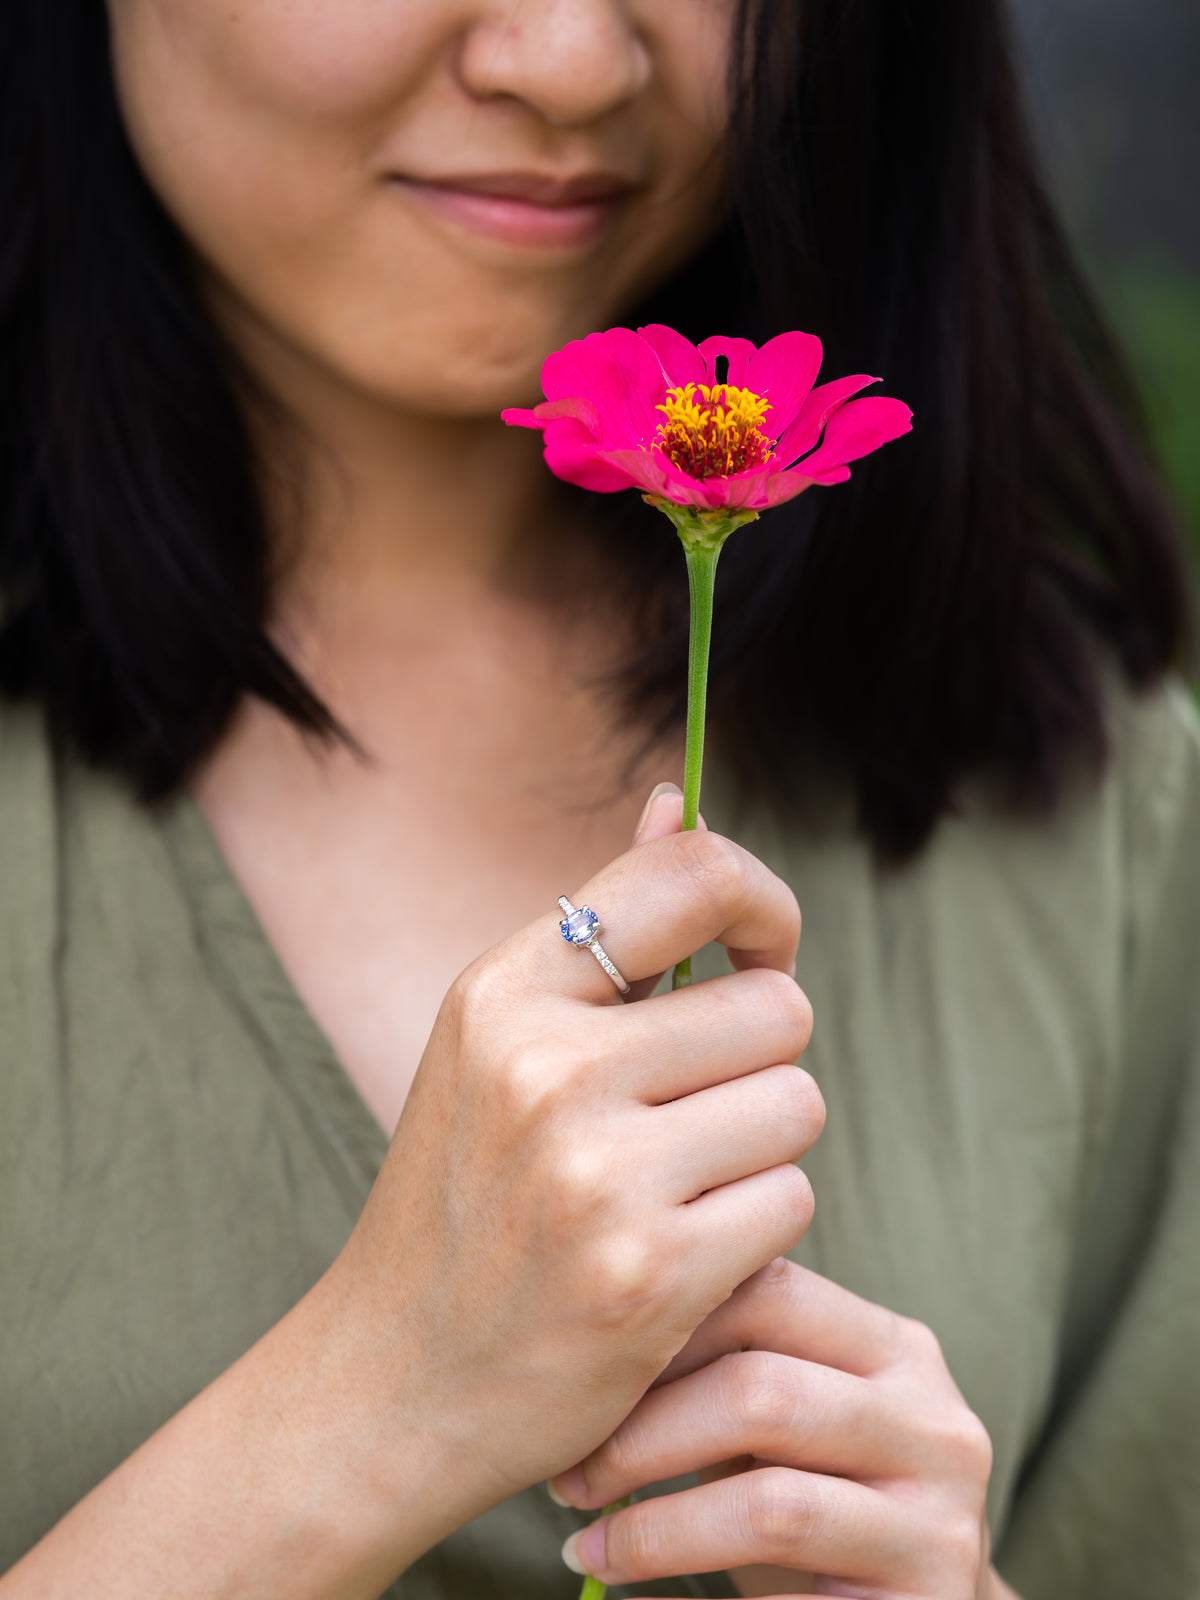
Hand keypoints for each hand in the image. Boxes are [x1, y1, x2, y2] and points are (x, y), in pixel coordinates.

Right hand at [326, 789, 823, 1556]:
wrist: (392, 1380)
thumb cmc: (461, 1195)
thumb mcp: (501, 1041)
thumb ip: (606, 925)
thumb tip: (684, 797)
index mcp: (504, 993)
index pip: (691, 872)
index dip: (762, 903)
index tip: (759, 952)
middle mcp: (547, 1069)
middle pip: (775, 1005)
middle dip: (757, 1060)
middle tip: (691, 1114)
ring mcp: (599, 1176)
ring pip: (798, 1103)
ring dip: (762, 1147)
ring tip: (678, 1186)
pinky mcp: (653, 1277)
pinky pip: (790, 1198)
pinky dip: (758, 1228)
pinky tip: (682, 1255)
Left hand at [551, 1257, 1012, 1598]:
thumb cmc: (824, 1499)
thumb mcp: (794, 1419)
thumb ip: (731, 1362)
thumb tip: (589, 1322)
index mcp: (898, 1349)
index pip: (771, 1291)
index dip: (665, 1325)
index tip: (584, 1370)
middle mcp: (935, 1424)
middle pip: (762, 1391)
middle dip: (641, 1433)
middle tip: (568, 1473)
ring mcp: (941, 1523)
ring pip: (771, 1508)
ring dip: (652, 1531)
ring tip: (584, 1547)